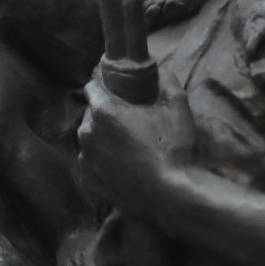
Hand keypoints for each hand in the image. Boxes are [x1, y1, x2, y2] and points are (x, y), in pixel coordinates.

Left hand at [77, 76, 205, 220]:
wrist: (171, 197)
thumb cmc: (175, 149)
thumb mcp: (178, 108)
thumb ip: (167, 82)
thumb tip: (162, 69)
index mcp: (105, 110)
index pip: (92, 87)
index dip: (103, 86)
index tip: (114, 89)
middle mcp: (88, 133)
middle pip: (91, 115)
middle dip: (105, 116)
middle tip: (128, 123)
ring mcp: (86, 159)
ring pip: (90, 141)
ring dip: (102, 141)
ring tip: (126, 148)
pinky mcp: (89, 181)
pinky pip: (91, 166)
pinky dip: (101, 165)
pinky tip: (121, 168)